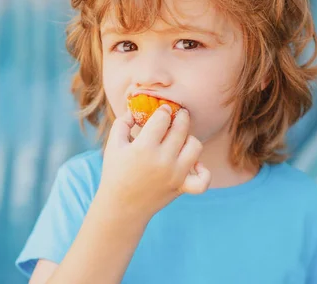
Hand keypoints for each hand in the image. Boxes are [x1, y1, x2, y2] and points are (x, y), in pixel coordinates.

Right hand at [98, 104, 210, 220]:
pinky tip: (193, 164)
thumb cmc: (115, 173)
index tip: (162, 110)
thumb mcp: (113, 145)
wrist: (121, 207)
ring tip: (180, 140)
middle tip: (177, 114)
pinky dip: (203, 170)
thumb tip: (137, 110)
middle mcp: (163, 160)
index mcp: (143, 147)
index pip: (162, 117)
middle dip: (180, 116)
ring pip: (195, 145)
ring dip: (189, 138)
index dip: (163, 110)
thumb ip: (124, 122)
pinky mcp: (182, 187)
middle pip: (181, 128)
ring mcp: (175, 174)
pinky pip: (203, 179)